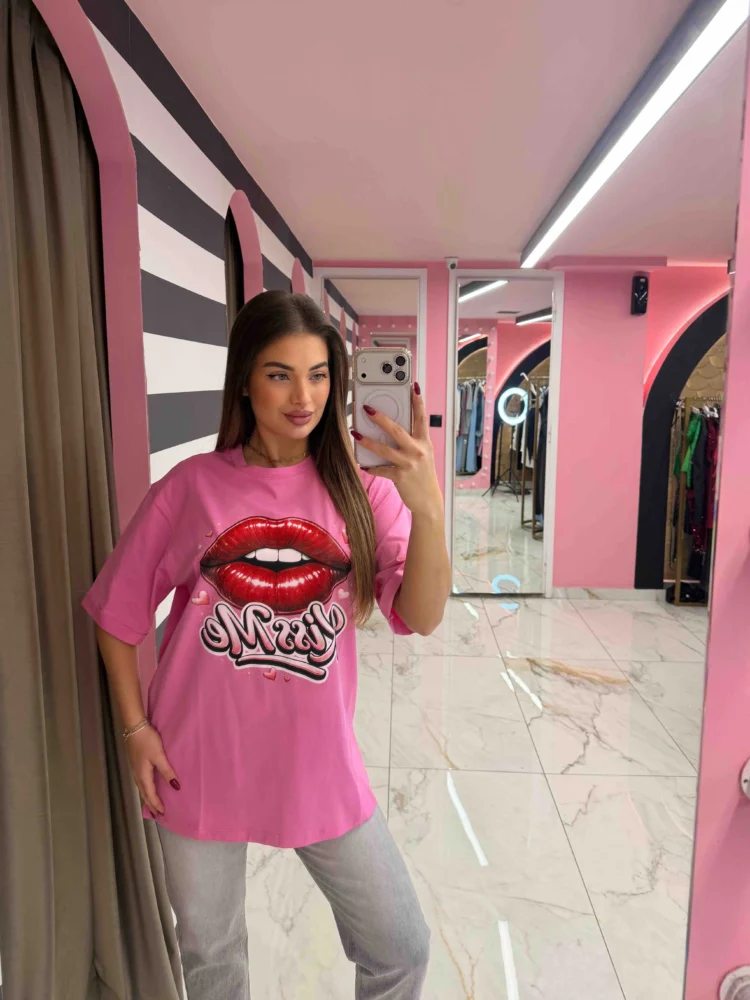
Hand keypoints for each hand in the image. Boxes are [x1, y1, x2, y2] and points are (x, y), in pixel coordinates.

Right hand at [126, 724, 179, 815]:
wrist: (135, 728)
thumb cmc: (148, 741)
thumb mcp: (159, 756)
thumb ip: (167, 771)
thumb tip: (176, 787)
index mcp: (143, 775)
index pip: (150, 794)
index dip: (157, 804)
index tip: (163, 814)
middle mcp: (137, 775)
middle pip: (144, 794)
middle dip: (151, 804)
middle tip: (158, 814)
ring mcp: (135, 770)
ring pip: (142, 788)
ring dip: (148, 797)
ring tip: (153, 804)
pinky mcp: (136, 764)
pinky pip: (141, 782)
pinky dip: (145, 789)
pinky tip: (148, 787)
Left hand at [351, 384, 442, 516]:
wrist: (428, 500)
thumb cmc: (423, 475)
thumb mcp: (423, 455)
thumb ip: (411, 441)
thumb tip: (390, 429)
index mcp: (425, 442)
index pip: (421, 418)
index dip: (418, 401)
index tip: (413, 386)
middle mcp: (418, 451)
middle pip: (397, 430)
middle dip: (381, 418)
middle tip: (367, 408)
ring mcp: (409, 464)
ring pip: (384, 449)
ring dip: (368, 441)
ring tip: (355, 433)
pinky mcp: (400, 476)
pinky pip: (381, 469)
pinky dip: (370, 466)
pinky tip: (362, 463)